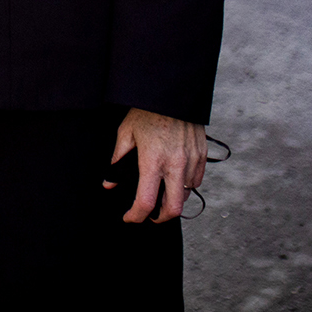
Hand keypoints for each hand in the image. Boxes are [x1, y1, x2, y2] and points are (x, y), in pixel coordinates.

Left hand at [106, 107, 206, 222]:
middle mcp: (175, 165)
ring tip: (161, 193)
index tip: (130, 217)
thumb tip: (109, 182)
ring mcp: (191, 161)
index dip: (136, 216)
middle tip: (150, 215)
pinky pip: (196, 181)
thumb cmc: (146, 112)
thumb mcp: (125, 134)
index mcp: (152, 161)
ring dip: (173, 200)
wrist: (171, 93)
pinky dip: (185, 186)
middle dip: (160, 218)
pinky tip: (175, 179)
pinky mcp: (202, 156)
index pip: (146, 201)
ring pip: (186, 195)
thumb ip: (117, 161)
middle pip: (173, 209)